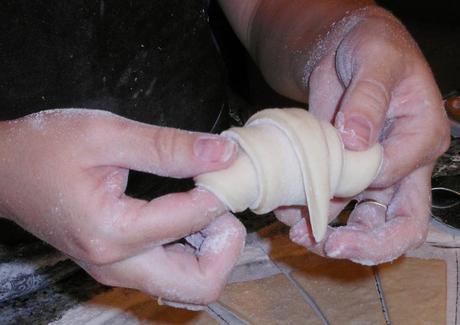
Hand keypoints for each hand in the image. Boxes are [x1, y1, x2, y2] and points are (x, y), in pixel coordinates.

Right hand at [0, 109, 244, 304]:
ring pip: (190, 285)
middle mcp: (117, 266)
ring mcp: (118, 272)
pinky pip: (173, 273)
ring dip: (212, 250)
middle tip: (219, 203)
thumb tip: (225, 153)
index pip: (192, 221)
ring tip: (204, 203)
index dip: (218, 193)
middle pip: (200, 285)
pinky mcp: (119, 267)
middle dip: (225, 245)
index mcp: (112, 232)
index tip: (222, 167)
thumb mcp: (108, 134)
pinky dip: (195, 251)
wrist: (6, 171)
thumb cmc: (47, 147)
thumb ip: (169, 146)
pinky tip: (187, 214)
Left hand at [276, 10, 449, 264]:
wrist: (345, 50)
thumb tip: (355, 142)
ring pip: (366, 224)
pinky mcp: (344, 175)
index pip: (396, 176)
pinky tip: (289, 214)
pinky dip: (311, 216)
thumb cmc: (370, 48)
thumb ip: (368, 98)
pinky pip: (334, 206)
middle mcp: (402, 164)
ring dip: (334, 237)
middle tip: (329, 247)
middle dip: (367, 243)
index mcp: (419, 137)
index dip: (363, 185)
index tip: (329, 182)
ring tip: (299, 234)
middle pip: (400, 223)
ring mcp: (372, 175)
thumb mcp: (374, 61)